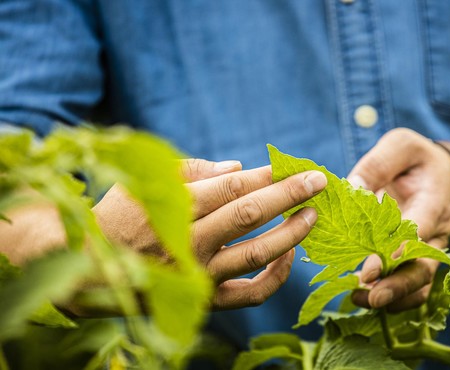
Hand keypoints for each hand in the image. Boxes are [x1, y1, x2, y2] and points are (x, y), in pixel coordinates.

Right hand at [94, 159, 326, 309]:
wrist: (89, 268)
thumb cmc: (119, 215)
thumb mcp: (144, 181)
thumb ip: (193, 170)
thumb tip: (238, 168)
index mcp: (174, 207)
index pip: (232, 187)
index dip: (267, 175)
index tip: (295, 165)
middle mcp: (189, 242)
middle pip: (249, 215)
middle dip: (289, 195)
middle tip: (320, 181)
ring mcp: (199, 275)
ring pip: (256, 254)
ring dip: (291, 233)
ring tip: (313, 215)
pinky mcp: (205, 301)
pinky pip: (250, 294)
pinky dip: (276, 277)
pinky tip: (290, 256)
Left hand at [347, 128, 449, 311]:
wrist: (443, 172)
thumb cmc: (418, 159)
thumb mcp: (401, 146)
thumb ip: (378, 163)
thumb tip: (351, 187)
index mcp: (433, 202)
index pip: (417, 232)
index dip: (395, 252)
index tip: (371, 269)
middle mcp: (436, 232)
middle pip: (423, 268)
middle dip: (397, 286)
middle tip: (370, 297)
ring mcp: (431, 250)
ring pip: (420, 284)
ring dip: (394, 298)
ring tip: (362, 302)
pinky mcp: (421, 260)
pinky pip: (415, 288)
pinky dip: (395, 298)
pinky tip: (367, 298)